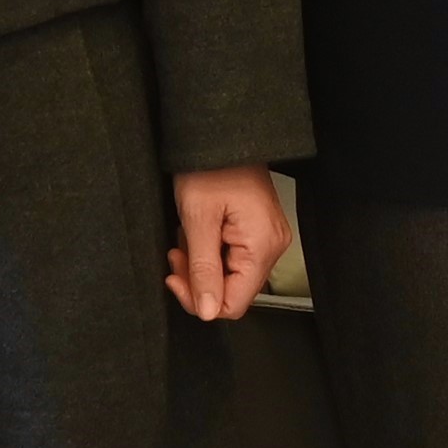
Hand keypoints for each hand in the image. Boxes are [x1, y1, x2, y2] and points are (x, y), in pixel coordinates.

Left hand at [164, 165, 288, 321]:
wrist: (222, 136)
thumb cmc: (210, 166)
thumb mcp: (197, 219)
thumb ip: (203, 270)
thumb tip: (208, 311)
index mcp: (262, 246)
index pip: (234, 303)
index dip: (200, 299)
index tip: (175, 277)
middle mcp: (272, 246)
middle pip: (233, 290)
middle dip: (198, 277)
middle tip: (177, 253)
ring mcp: (268, 238)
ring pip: (230, 275)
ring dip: (202, 262)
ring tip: (188, 234)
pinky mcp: (259, 231)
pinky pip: (233, 257)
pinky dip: (211, 250)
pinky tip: (199, 230)